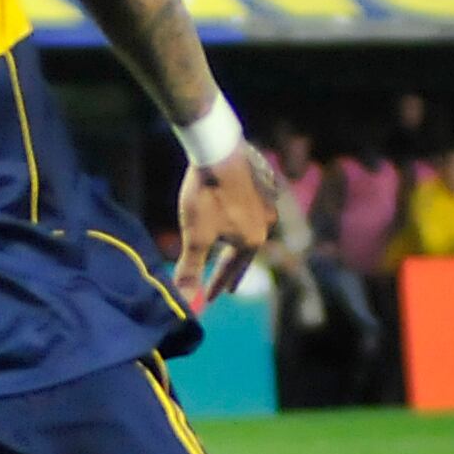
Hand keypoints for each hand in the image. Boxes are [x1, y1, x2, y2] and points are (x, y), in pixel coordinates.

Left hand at [175, 143, 278, 310]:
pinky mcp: (262, 182)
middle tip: (227, 284)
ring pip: (250, 229)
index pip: (230, 270)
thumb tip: (186, 304)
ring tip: (230, 249)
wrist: (218, 149)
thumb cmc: (207, 196)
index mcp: (252, 240)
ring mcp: (266, 201)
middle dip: (232, 269)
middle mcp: (265, 223)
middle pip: (245, 252)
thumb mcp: (195, 237)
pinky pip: (251, 207)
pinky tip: (237, 215)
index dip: (216, 285)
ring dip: (238, 243)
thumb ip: (191, 270)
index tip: (209, 299)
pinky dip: (242, 218)